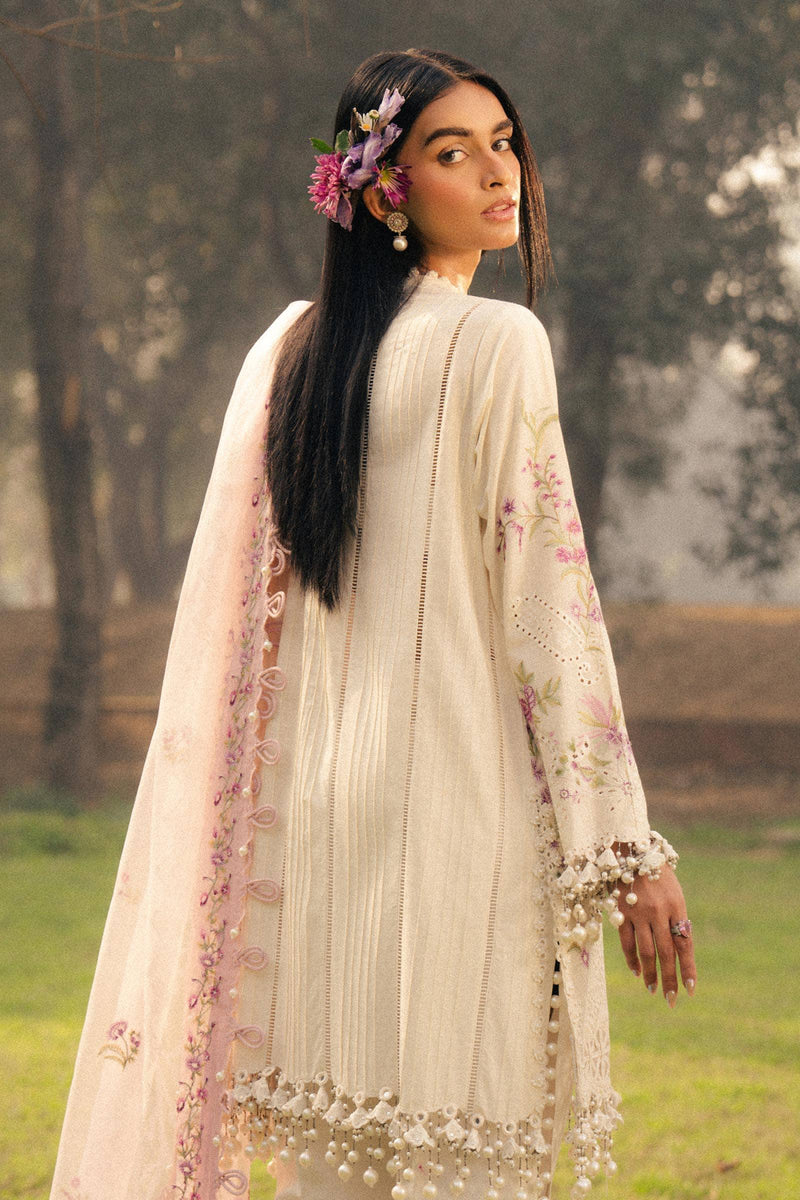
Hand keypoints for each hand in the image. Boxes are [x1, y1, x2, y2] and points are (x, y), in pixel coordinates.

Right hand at [615, 865, 696, 1005]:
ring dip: (650, 974)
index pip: (685, 945)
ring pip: (646, 951)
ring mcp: (639, 912)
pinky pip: (626, 941)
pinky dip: (631, 958)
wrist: (632, 848)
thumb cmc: (657, 872)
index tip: (691, 990)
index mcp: (677, 906)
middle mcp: (659, 912)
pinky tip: (637, 971)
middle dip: (670, 979)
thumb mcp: (674, 893)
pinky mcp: (621, 911)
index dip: (688, 969)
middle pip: (666, 953)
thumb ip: (676, 919)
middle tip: (672, 1000)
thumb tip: (678, 950)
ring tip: (653, 990)